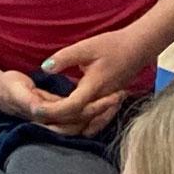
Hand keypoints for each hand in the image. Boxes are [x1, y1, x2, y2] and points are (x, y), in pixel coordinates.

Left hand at [34, 30, 153, 134]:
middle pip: (77, 121)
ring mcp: (107, 104)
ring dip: (69, 127)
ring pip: (87, 124)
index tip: (34, 109)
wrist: (139, 47)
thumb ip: (64, 58)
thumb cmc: (113, 45)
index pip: (70, 107)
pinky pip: (97, 121)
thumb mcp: (86, 47)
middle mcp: (101, 100)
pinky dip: (85, 126)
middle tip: (36, 122)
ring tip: (49, 127)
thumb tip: (44, 67)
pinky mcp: (110, 103)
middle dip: (56, 123)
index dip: (52, 110)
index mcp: (93, 87)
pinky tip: (74, 129)